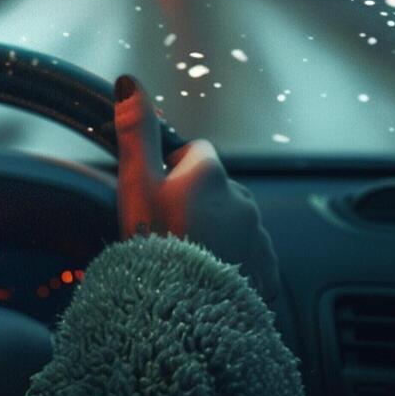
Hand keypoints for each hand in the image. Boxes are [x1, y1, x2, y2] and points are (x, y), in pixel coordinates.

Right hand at [113, 74, 282, 305]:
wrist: (182, 312)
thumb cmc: (155, 245)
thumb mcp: (136, 184)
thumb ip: (135, 132)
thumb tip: (129, 82)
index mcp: (210, 173)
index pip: (196, 152)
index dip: (173, 170)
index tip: (159, 195)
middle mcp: (242, 198)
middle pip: (216, 188)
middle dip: (197, 203)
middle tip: (167, 232)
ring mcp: (256, 235)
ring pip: (233, 223)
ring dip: (215, 234)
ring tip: (186, 259)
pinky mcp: (265, 270)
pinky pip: (249, 257)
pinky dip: (232, 264)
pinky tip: (208, 279)